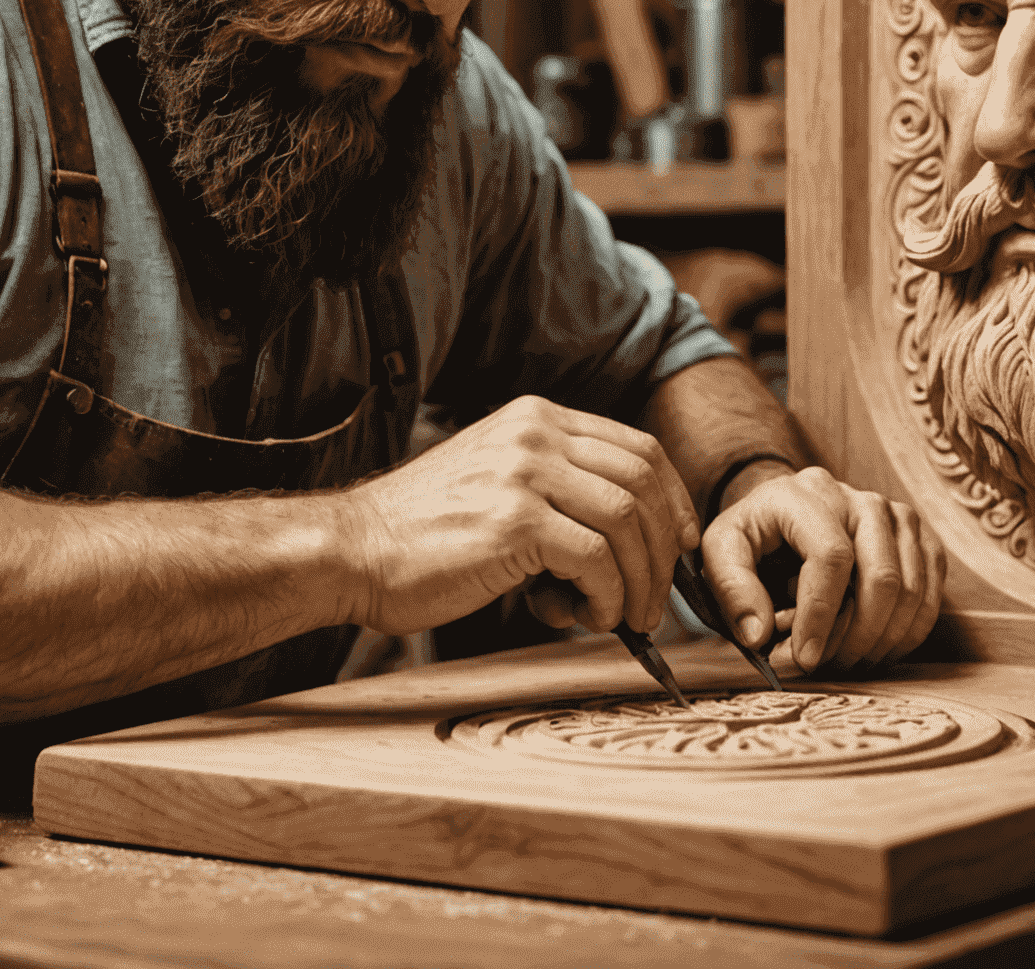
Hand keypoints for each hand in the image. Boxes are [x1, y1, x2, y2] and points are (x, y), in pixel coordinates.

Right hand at [337, 396, 699, 637]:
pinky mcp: (515, 521)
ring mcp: (525, 473)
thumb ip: (556, 491)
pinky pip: (597, 559)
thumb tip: (627, 542)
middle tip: (657, 598)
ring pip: (630, 520)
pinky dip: (608, 596)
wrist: (354, 550)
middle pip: (645, 480)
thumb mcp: (497, 482)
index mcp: (535, 419)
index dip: (673, 500)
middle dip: (665, 548)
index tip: (680, 545)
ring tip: (622, 617)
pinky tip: (587, 616)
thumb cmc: (422, 534)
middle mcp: (535, 434)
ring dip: (641, 580)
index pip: (636, 448)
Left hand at [701, 467, 944, 674]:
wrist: (784, 515)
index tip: (805, 657)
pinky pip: (930, 592)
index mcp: (803, 493)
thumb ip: (731, 587)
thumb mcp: (721, 551)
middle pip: (881, 576)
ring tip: (848, 661)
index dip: (820, 614)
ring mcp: (893, 514)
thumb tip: (759, 635)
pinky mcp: (916, 536)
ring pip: (911, 589)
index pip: (831, 556)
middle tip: (829, 667)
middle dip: (856, 635)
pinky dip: (907, 631)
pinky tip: (876, 647)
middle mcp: (856, 496)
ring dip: (882, 639)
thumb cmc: (753, 537)